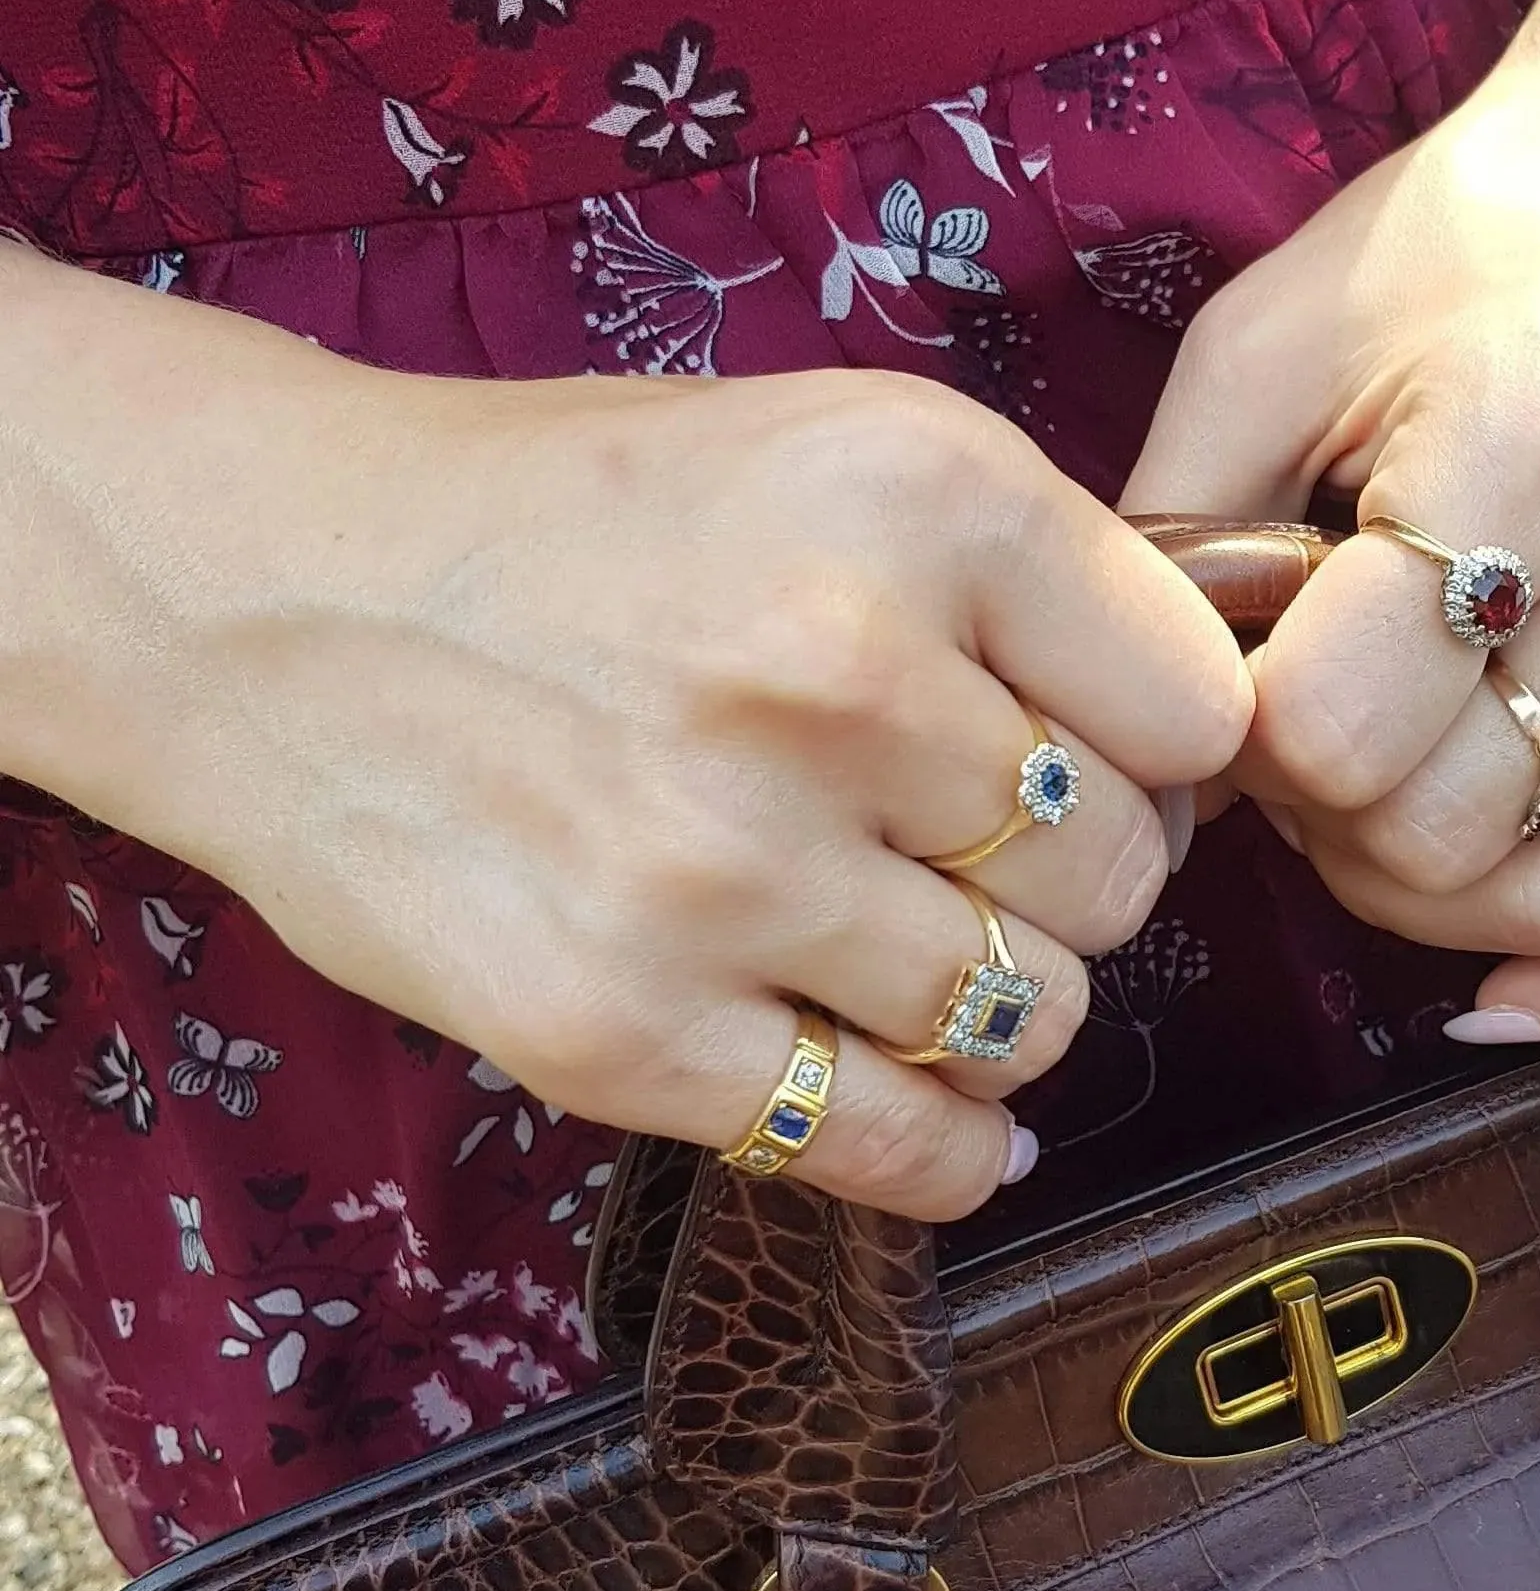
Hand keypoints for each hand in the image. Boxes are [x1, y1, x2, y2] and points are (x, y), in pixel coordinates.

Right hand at [0, 256, 1249, 1218]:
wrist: (284, 598)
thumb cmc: (586, 513)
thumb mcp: (838, 445)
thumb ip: (1031, 570)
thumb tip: (1203, 739)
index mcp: (923, 495)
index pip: (1198, 704)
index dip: (1162, 737)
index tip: (1101, 746)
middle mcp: (839, 676)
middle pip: (1124, 874)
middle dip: (1077, 872)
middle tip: (984, 845)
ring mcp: (727, 868)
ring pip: (1027, 1017)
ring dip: (1004, 999)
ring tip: (929, 945)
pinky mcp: (621, 1030)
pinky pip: (890, 1144)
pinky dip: (946, 1144)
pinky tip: (943, 1105)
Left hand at [1126, 0, 1539, 1044]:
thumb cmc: (1449, 235)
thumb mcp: (1265, 337)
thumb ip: (1178, 530)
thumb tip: (1137, 731)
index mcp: (1527, 459)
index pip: (1335, 732)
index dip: (1241, 735)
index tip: (1236, 663)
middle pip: (1443, 834)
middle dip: (1322, 816)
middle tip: (1291, 725)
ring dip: (1426, 895)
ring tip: (1373, 798)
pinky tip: (1503, 999)